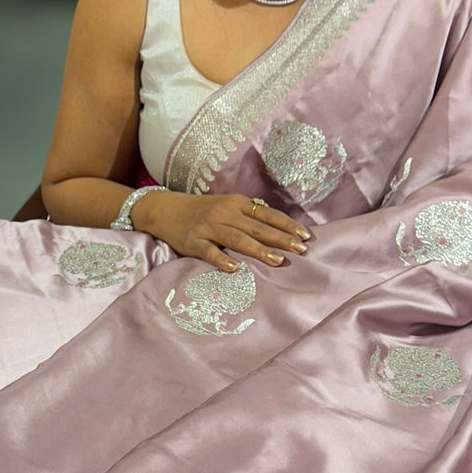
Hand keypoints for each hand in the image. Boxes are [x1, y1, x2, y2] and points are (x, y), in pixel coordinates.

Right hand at [138, 191, 310, 271]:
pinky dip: (222, 260)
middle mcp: (225, 213)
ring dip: (259, 250)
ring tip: (278, 261)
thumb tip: (278, 226)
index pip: (268, 215)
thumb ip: (249, 215)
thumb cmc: (202, 210)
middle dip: (281, 239)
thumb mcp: (227, 206)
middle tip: (300, 250)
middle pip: (257, 228)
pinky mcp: (193, 241)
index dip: (287, 225)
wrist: (165, 209)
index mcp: (237, 203)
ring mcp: (208, 227)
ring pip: (238, 239)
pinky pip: (209, 252)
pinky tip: (235, 269)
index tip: (306, 237)